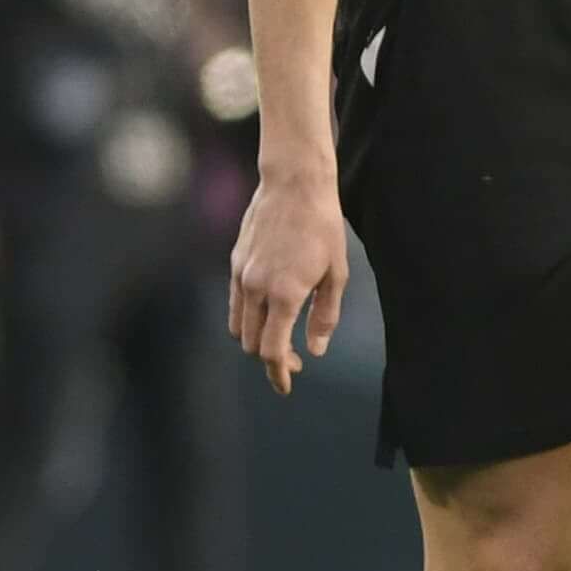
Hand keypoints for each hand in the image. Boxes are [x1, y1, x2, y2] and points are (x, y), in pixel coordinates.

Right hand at [227, 166, 348, 393]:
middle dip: (270, 358)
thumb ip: (324, 316)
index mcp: (284, 294)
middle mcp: (256, 288)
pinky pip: (235, 302)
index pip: (272, 349)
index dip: (279, 372)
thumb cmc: (323, 228)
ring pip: (238, 325)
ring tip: (278, 336)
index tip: (287, 384)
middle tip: (294, 358)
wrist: (293, 186)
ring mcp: (241, 275)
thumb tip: (314, 350)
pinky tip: (268, 310)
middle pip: (251, 343)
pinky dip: (248, 317)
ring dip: (256, 339)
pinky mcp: (234, 262)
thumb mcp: (337, 274)